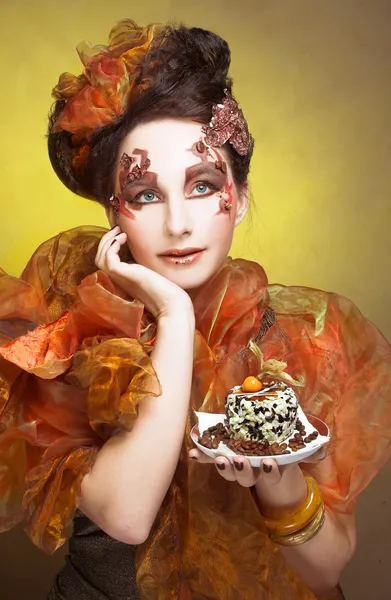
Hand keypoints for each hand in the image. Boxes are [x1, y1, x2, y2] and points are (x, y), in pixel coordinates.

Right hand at [95, 227, 193, 318]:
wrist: (170, 301)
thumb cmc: (163, 287)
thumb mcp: (147, 269)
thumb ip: (139, 262)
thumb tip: (136, 245)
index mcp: (121, 278)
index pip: (104, 261)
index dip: (108, 246)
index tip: (120, 233)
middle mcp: (116, 279)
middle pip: (98, 257)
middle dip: (105, 240)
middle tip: (118, 228)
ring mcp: (119, 278)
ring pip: (100, 258)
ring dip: (107, 241)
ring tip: (120, 231)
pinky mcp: (123, 274)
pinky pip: (108, 259)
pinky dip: (112, 246)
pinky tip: (124, 238)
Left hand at [189, 447, 325, 510]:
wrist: (266, 443)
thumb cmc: (282, 444)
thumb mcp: (297, 446)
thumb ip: (310, 450)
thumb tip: (322, 451)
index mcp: (271, 467)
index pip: (271, 474)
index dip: (271, 472)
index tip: (270, 464)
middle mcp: (253, 470)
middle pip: (246, 477)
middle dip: (243, 471)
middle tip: (241, 461)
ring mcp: (237, 465)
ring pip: (230, 472)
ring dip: (223, 467)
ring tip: (220, 460)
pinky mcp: (223, 456)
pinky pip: (211, 458)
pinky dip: (202, 457)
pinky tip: (193, 454)